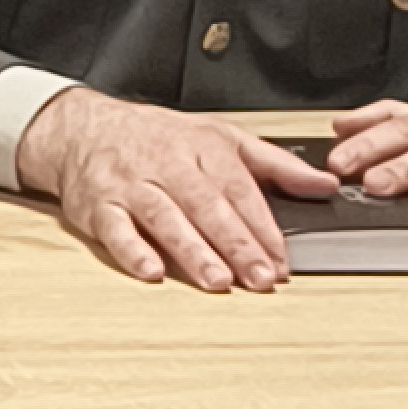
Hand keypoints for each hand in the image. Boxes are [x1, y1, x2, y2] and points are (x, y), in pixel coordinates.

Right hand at [13, 91, 338, 292]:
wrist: (83, 129)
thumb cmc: (157, 138)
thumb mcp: (219, 137)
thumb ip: (273, 164)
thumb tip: (324, 184)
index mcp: (200, 146)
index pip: (237, 188)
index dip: (261, 226)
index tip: (282, 260)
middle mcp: (165, 163)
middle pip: (204, 204)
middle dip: (235, 243)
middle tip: (260, 277)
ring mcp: (130, 184)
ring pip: (164, 217)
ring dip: (191, 250)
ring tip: (218, 279)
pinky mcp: (98, 206)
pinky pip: (115, 229)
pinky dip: (132, 250)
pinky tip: (152, 271)